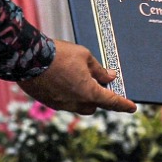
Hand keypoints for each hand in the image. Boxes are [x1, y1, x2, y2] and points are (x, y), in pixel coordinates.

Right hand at [18, 39, 136, 114]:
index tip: (132, 107)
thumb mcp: (84, 56)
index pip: (112, 101)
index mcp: (89, 92)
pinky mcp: (49, 102)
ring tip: (77, 78)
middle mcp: (76, 103)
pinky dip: (68, 94)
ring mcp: (61, 105)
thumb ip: (99, 69)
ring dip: (82, 96)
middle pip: (94, 105)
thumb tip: (110, 77)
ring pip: (78, 105)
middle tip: (97, 82)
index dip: (124, 104)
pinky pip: (64, 102)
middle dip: (98, 97)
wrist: (28, 58)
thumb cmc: (59, 54)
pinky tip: (62, 80)